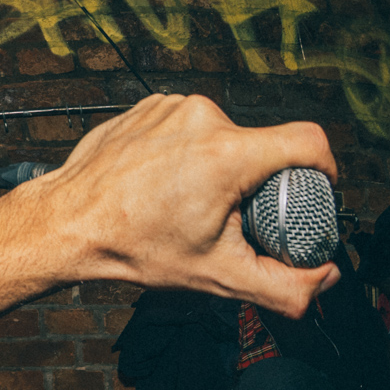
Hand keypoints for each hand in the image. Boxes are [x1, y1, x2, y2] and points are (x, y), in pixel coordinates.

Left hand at [36, 94, 336, 316]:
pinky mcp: (149, 105)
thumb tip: (324, 281)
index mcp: (228, 155)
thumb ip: (281, 285)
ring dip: (216, 165)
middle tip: (227, 217)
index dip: (322, 169)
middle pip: (260, 145)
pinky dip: (184, 151)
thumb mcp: (215, 276)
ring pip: (222, 135)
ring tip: (184, 201)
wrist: (64, 225)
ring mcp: (173, 107)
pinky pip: (187, 125)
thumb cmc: (131, 248)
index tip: (312, 190)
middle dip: (254, 181)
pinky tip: (163, 180)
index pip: (309, 142)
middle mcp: (203, 119)